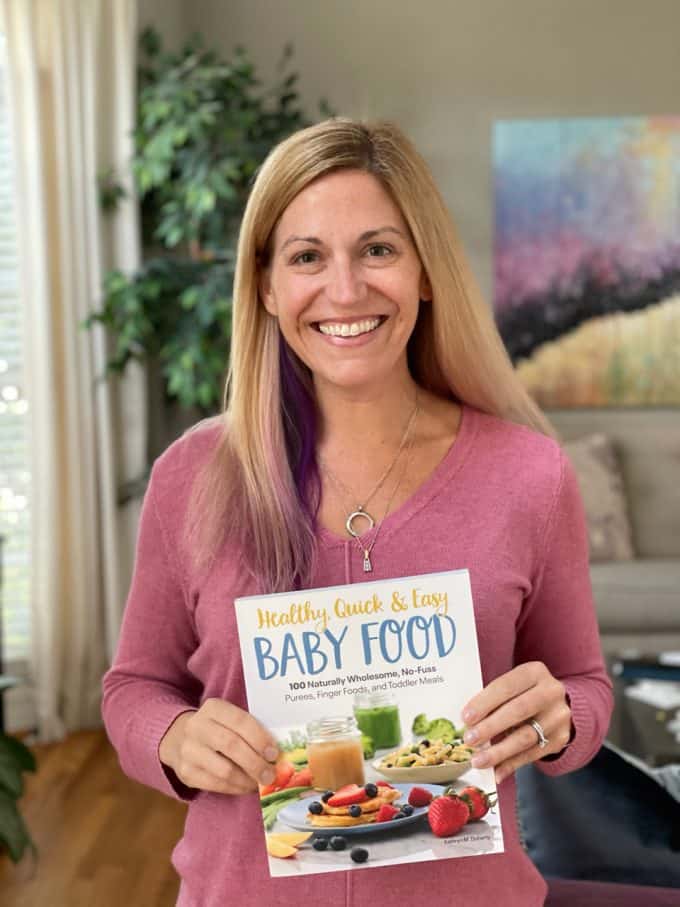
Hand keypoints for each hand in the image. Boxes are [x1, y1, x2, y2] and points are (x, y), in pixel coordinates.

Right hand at [158, 699, 279, 795]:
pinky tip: (246, 786)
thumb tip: (276, 753)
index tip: (274, 753)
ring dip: (247, 780)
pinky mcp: (186, 773)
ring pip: (224, 770)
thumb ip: (249, 729)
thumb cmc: (216, 728)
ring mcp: (188, 750)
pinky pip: (215, 784)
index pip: (240, 721)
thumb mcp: (228, 718)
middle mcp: (197, 726)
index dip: (259, 738)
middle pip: (232, 746)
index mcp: (213, 708)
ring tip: (260, 783)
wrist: (178, 738)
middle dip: (255, 763)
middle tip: (271, 774)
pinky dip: (235, 788)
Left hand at [461, 661, 572, 783]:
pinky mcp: (560, 739)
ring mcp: (558, 717)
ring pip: (526, 737)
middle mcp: (551, 692)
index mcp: (534, 672)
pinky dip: (512, 764)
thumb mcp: (513, 686)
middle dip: (490, 727)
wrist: (558, 705)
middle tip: (469, 740)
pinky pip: (532, 754)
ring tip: (479, 761)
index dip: (485, 702)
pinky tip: (497, 772)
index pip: (506, 686)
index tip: (466, 717)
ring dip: (499, 751)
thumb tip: (468, 722)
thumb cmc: (524, 693)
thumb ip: (494, 699)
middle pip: (518, 710)